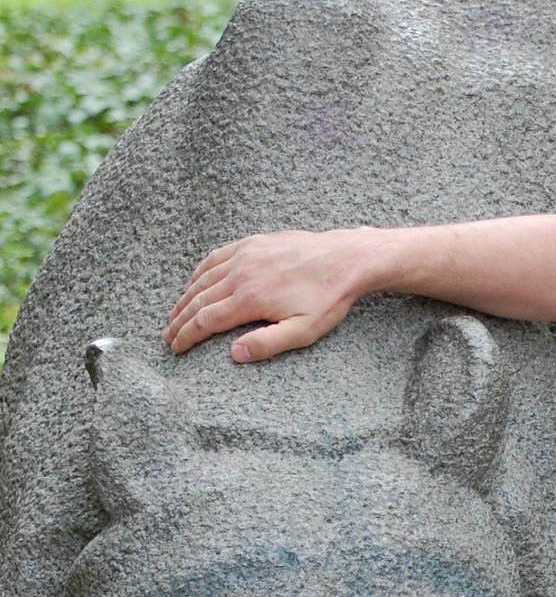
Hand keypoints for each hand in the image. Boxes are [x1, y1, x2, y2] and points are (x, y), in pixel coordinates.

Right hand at [163, 227, 378, 362]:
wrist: (347, 258)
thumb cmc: (328, 298)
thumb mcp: (304, 330)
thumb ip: (268, 344)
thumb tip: (234, 354)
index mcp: (249, 298)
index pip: (205, 321)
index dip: (187, 336)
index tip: (176, 348)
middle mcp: (241, 273)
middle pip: (198, 300)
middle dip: (179, 321)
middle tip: (167, 336)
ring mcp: (245, 254)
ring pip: (203, 278)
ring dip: (185, 298)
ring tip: (174, 314)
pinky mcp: (253, 243)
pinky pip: (216, 257)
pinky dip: (199, 272)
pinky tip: (194, 282)